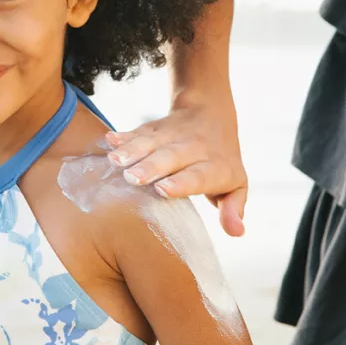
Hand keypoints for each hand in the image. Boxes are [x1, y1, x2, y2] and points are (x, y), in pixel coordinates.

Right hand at [104, 91, 248, 236]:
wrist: (211, 112)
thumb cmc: (220, 163)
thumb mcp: (235, 184)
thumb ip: (233, 208)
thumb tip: (236, 232)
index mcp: (214, 166)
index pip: (198, 175)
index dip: (181, 182)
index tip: (162, 189)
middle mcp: (193, 148)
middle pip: (171, 157)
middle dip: (151, 166)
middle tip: (133, 178)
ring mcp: (172, 135)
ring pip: (151, 142)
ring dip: (132, 150)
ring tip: (114, 161)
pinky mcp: (154, 128)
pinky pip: (138, 131)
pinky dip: (123, 136)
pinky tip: (109, 140)